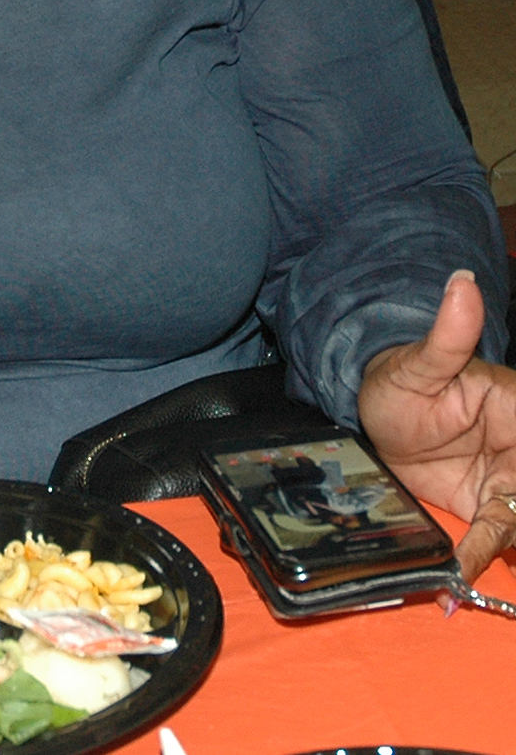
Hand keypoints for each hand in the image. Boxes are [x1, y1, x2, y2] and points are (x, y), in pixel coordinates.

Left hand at [358, 268, 515, 584]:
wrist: (372, 411)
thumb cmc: (400, 378)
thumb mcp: (418, 362)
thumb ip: (447, 334)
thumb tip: (462, 285)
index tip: (510, 500)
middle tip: (504, 542)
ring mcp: (506, 484)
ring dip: (509, 550)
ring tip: (471, 582)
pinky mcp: (483, 509)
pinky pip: (493, 540)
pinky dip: (480, 563)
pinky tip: (455, 588)